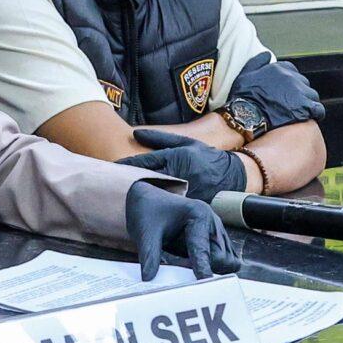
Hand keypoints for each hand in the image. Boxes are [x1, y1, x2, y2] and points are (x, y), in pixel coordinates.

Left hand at [118, 127, 248, 197]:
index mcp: (175, 158)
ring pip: (156, 195)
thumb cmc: (206, 157)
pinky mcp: (189, 204)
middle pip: (146, 179)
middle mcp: (178, 174)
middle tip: (109, 183)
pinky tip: (142, 209)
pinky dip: (155, 207)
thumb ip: (159, 139)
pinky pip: (169, 207)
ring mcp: (183, 191)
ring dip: (139, 195)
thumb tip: (135, 133)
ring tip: (119, 197)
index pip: (144, 163)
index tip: (111, 167)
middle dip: (128, 181)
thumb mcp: (185, 142)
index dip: (126, 165)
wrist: (233, 176)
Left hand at [125, 180, 237, 281]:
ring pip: (226, 262)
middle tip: (179, 265)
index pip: (203, 248)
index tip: (205, 282)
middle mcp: (213, 223)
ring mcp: (217, 233)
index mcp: (199, 215)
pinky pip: (223, 262)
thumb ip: (149, 254)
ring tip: (182, 261)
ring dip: (209, 268)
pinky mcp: (216, 242)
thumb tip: (148, 278)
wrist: (149, 201)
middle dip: (205, 267)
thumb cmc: (149, 211)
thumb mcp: (145, 231)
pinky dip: (210, 267)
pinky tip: (189, 262)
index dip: (202, 267)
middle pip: (221, 259)